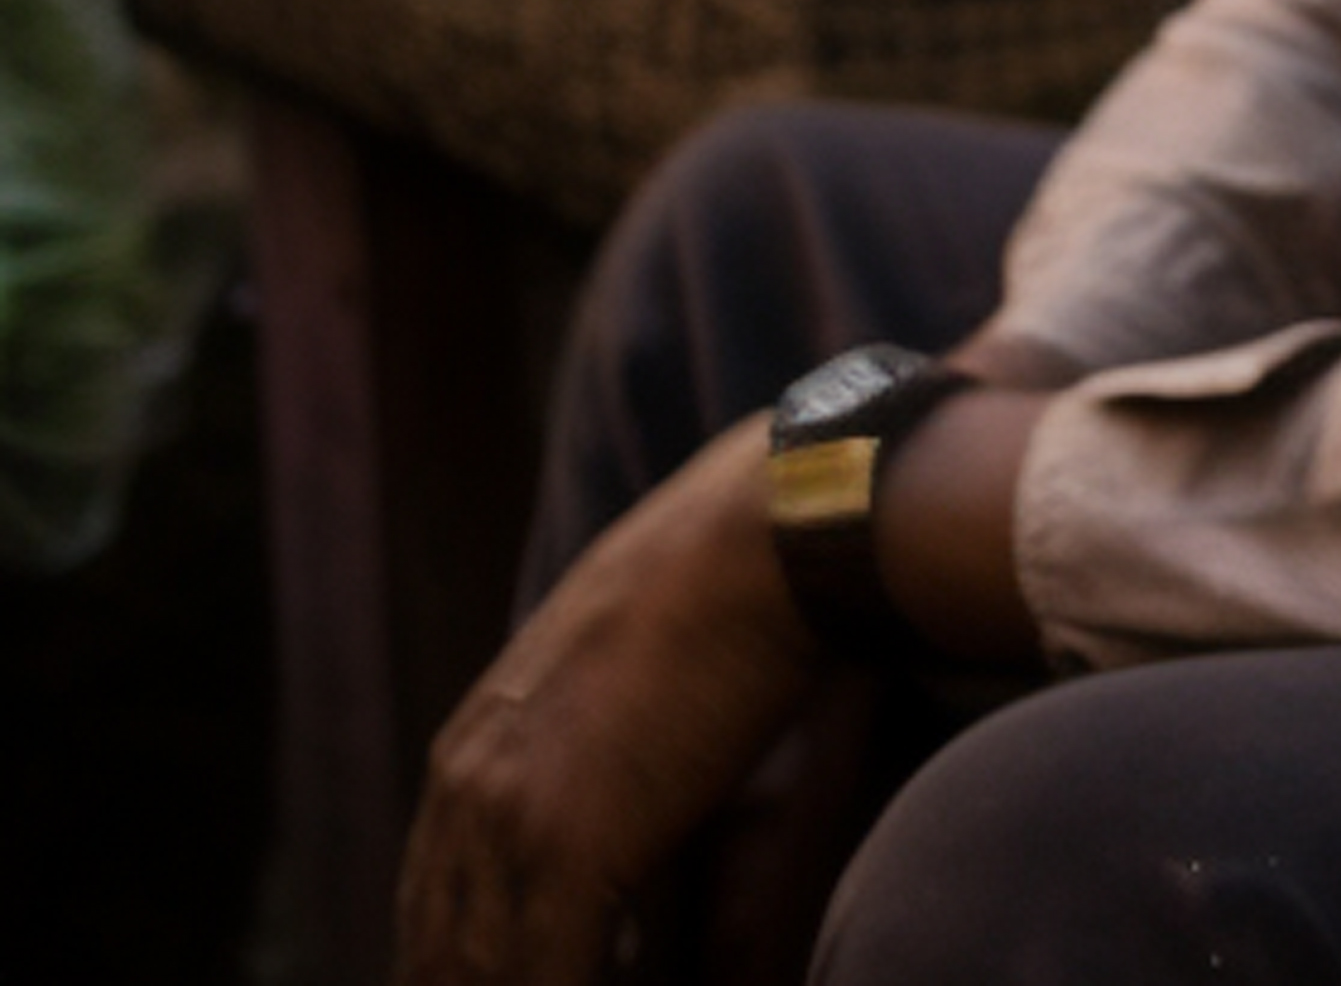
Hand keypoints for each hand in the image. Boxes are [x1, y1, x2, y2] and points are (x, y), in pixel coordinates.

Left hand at [399, 422, 823, 985]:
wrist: (772, 530)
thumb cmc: (747, 592)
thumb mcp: (649, 682)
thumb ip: (620, 764)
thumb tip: (634, 864)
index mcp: (476, 752)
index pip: (438, 904)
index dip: (466, 962)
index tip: (510, 974)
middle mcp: (467, 789)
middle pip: (440, 949)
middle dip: (474, 982)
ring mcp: (505, 817)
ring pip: (476, 969)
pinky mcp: (564, 843)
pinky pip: (543, 975)